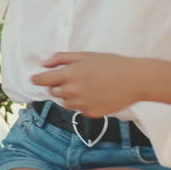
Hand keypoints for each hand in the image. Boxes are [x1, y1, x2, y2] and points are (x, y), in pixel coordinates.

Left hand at [31, 52, 152, 117]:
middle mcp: (73, 91)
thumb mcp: (85, 55)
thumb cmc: (111, 64)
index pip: (42, 80)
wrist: (135, 80)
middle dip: (56, 86)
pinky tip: (94, 95)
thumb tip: (44, 63)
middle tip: (69, 79)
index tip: (35, 79)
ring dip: (68, 96)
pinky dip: (81, 103)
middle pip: (53, 92)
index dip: (37, 79)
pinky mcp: (91, 113)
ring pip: (65, 102)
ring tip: (84, 86)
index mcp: (69, 74)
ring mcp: (82, 104)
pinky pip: (79, 110)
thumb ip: (61, 59)